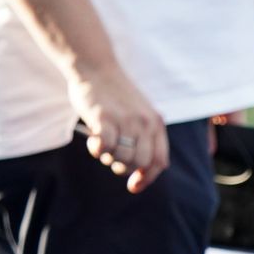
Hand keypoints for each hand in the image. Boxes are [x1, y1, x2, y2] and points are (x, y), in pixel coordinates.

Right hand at [68, 63, 168, 192]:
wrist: (96, 67)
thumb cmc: (115, 96)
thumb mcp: (140, 115)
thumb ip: (144, 138)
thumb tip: (140, 172)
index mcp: (156, 124)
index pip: (159, 161)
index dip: (147, 178)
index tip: (133, 186)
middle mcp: (145, 123)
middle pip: (140, 163)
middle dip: (124, 168)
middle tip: (112, 159)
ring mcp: (126, 120)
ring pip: (123, 158)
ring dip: (109, 159)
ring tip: (103, 147)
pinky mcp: (105, 117)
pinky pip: (105, 147)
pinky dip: (98, 151)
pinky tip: (94, 143)